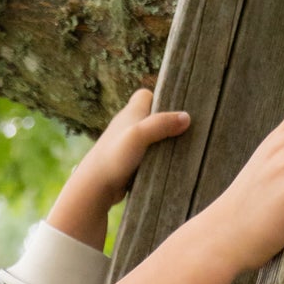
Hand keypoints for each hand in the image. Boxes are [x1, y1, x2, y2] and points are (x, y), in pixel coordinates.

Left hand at [47, 86, 190, 248]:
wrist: (95, 187)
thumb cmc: (114, 157)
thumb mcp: (140, 135)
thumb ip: (162, 124)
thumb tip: (187, 118)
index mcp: (130, 112)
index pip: (146, 95)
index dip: (160, 98)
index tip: (175, 108)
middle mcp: (129, 126)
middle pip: (153, 118)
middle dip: (168, 123)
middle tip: (187, 130)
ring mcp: (129, 145)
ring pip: (153, 138)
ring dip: (165, 143)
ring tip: (185, 148)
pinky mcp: (130, 163)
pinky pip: (149, 156)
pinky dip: (158, 158)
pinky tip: (171, 164)